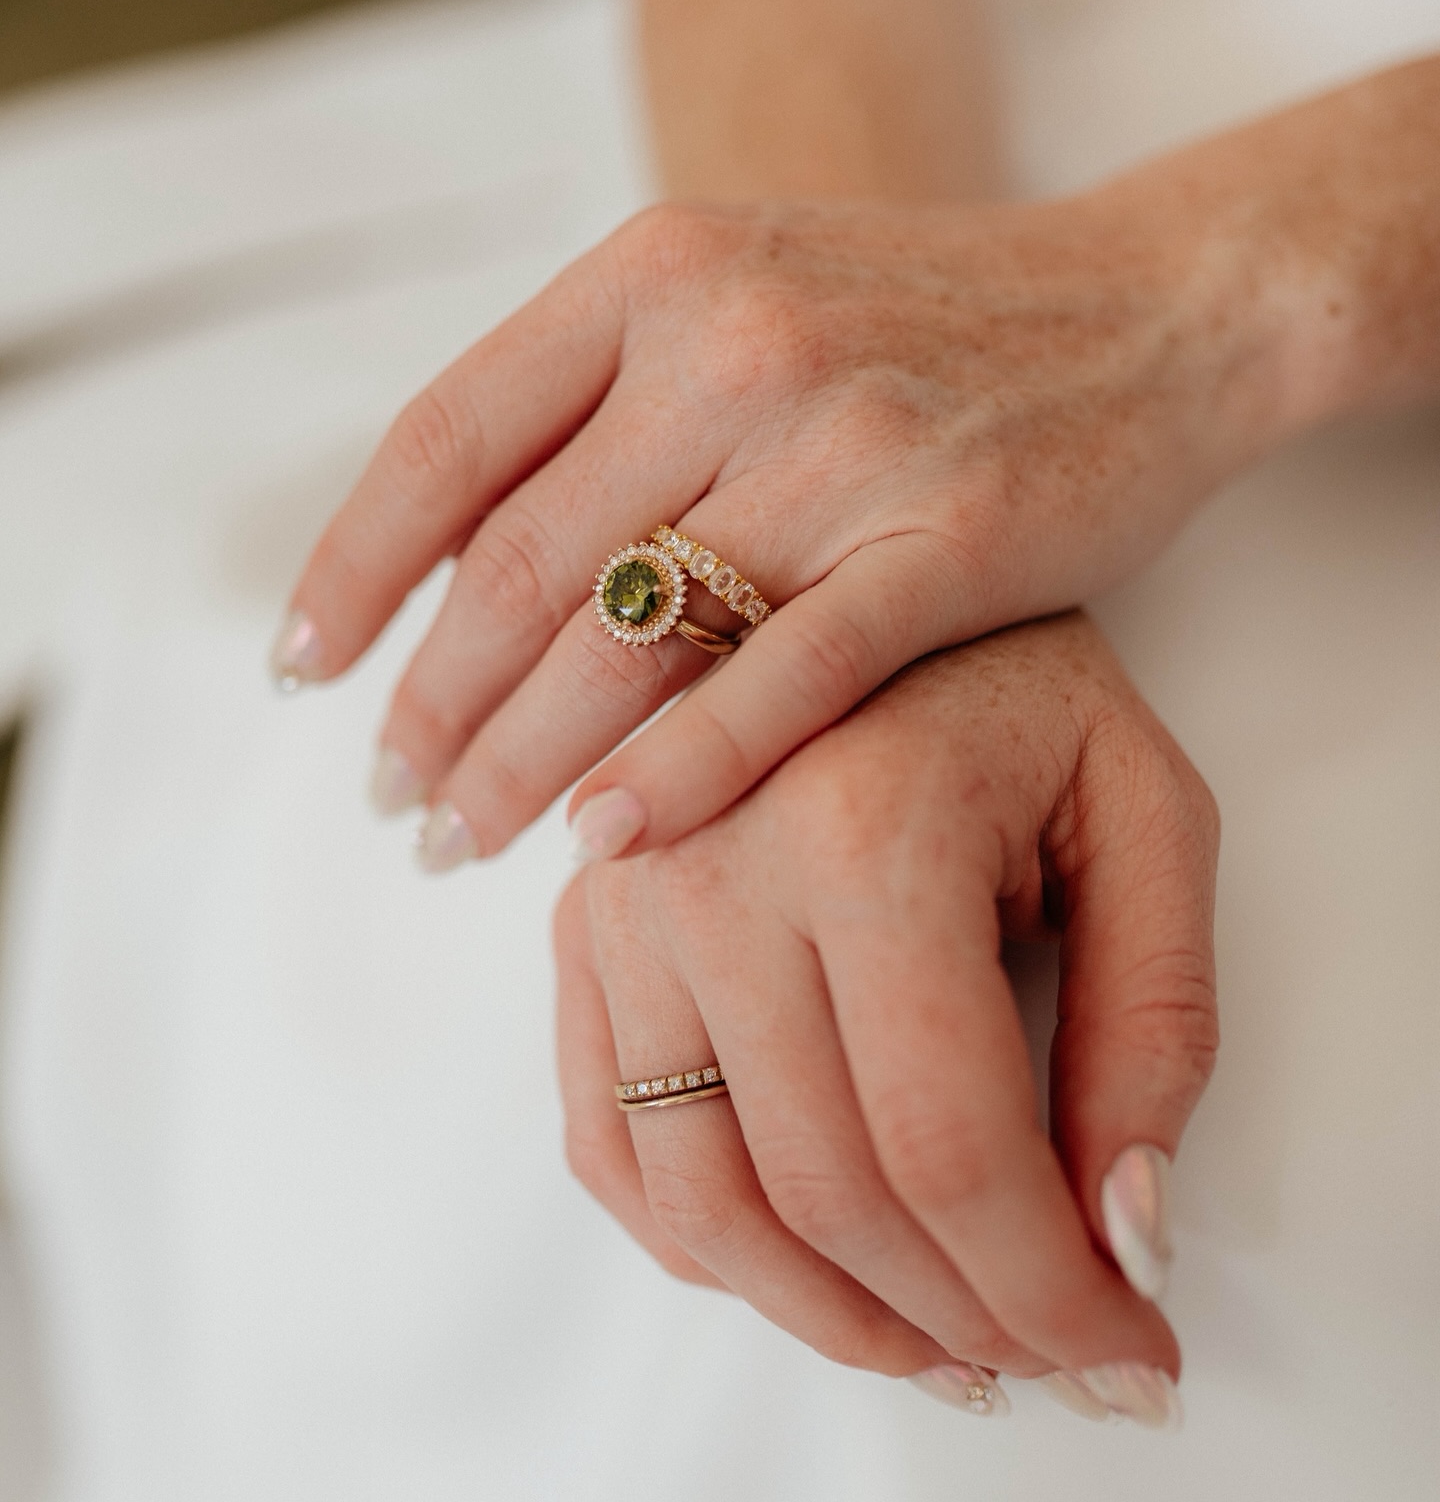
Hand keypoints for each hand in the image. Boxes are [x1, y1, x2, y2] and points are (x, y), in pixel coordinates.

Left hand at [276, 59, 1437, 863]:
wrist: (1147, 300)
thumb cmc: (922, 320)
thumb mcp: (742, 291)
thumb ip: (599, 398)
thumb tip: (439, 558)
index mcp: (658, 271)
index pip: (450, 435)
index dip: (357, 566)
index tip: (302, 671)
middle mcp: (736, 340)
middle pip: (526, 561)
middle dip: (434, 702)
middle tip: (391, 801)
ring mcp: (846, 440)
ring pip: (634, 634)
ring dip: (521, 758)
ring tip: (460, 841)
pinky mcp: (954, 539)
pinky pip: (787, 678)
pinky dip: (681, 769)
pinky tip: (607, 840)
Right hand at [554, 613, 1217, 1423]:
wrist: (855, 560)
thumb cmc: (1014, 681)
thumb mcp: (1144, 813)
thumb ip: (1157, 1023)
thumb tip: (1121, 1233)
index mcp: (866, 827)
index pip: (945, 1143)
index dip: (1044, 1291)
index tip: (1121, 1353)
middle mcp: (710, 866)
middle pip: (825, 1194)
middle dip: (960, 1321)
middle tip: (1050, 1355)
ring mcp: (623, 900)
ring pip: (699, 1200)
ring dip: (828, 1317)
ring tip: (938, 1344)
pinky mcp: (582, 923)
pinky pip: (606, 1140)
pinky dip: (703, 1243)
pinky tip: (799, 1262)